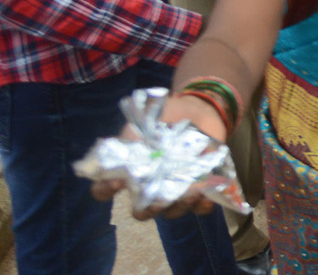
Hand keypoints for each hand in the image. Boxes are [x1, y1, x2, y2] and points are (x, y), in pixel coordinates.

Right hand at [90, 94, 227, 220]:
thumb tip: (133, 134)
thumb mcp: (147, 118)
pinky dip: (203, 206)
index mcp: (130, 171)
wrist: (197, 111)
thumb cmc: (166, 116)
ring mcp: (173, 191)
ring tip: (191, 194)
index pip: (104, 189)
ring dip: (180, 207)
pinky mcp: (198, 189)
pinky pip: (199, 207)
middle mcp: (149, 187)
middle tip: (159, 201)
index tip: (117, 181)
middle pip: (142, 211)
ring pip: (171, 212)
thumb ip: (137, 129)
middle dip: (149, 210)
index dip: (105, 189)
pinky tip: (207, 197)